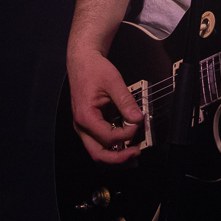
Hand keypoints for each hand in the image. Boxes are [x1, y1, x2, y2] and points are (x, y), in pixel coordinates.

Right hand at [67, 43, 143, 163]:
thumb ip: (126, 102)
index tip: (138, 125)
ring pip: (97, 152)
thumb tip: (138, 118)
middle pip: (98, 154)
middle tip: (136, 154)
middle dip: (118, 159)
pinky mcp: (89, 126)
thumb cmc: (93, 69)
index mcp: (85, 116)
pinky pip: (99, 143)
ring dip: (115, 158)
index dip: (126, 135)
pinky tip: (124, 149)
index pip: (108, 137)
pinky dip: (112, 149)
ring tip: (132, 158)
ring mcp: (84, 127)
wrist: (82, 62)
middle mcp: (81, 126)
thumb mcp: (113, 82)